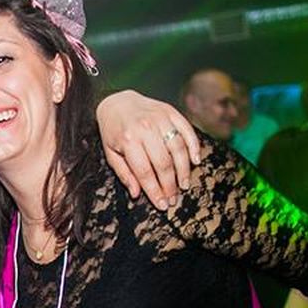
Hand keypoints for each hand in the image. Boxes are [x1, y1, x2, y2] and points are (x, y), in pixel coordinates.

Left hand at [96, 90, 201, 209]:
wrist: (117, 103)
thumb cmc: (113, 132)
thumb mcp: (111, 154)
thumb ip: (124, 174)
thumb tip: (137, 194)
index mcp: (128, 140)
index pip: (144, 172)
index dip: (154, 191)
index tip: (162, 205)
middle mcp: (145, 128)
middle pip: (163, 163)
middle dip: (170, 185)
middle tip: (174, 200)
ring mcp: (160, 119)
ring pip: (178, 148)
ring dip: (184, 170)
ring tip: (184, 185)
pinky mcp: (171, 112)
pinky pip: (187, 130)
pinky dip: (194, 146)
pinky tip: (196, 161)